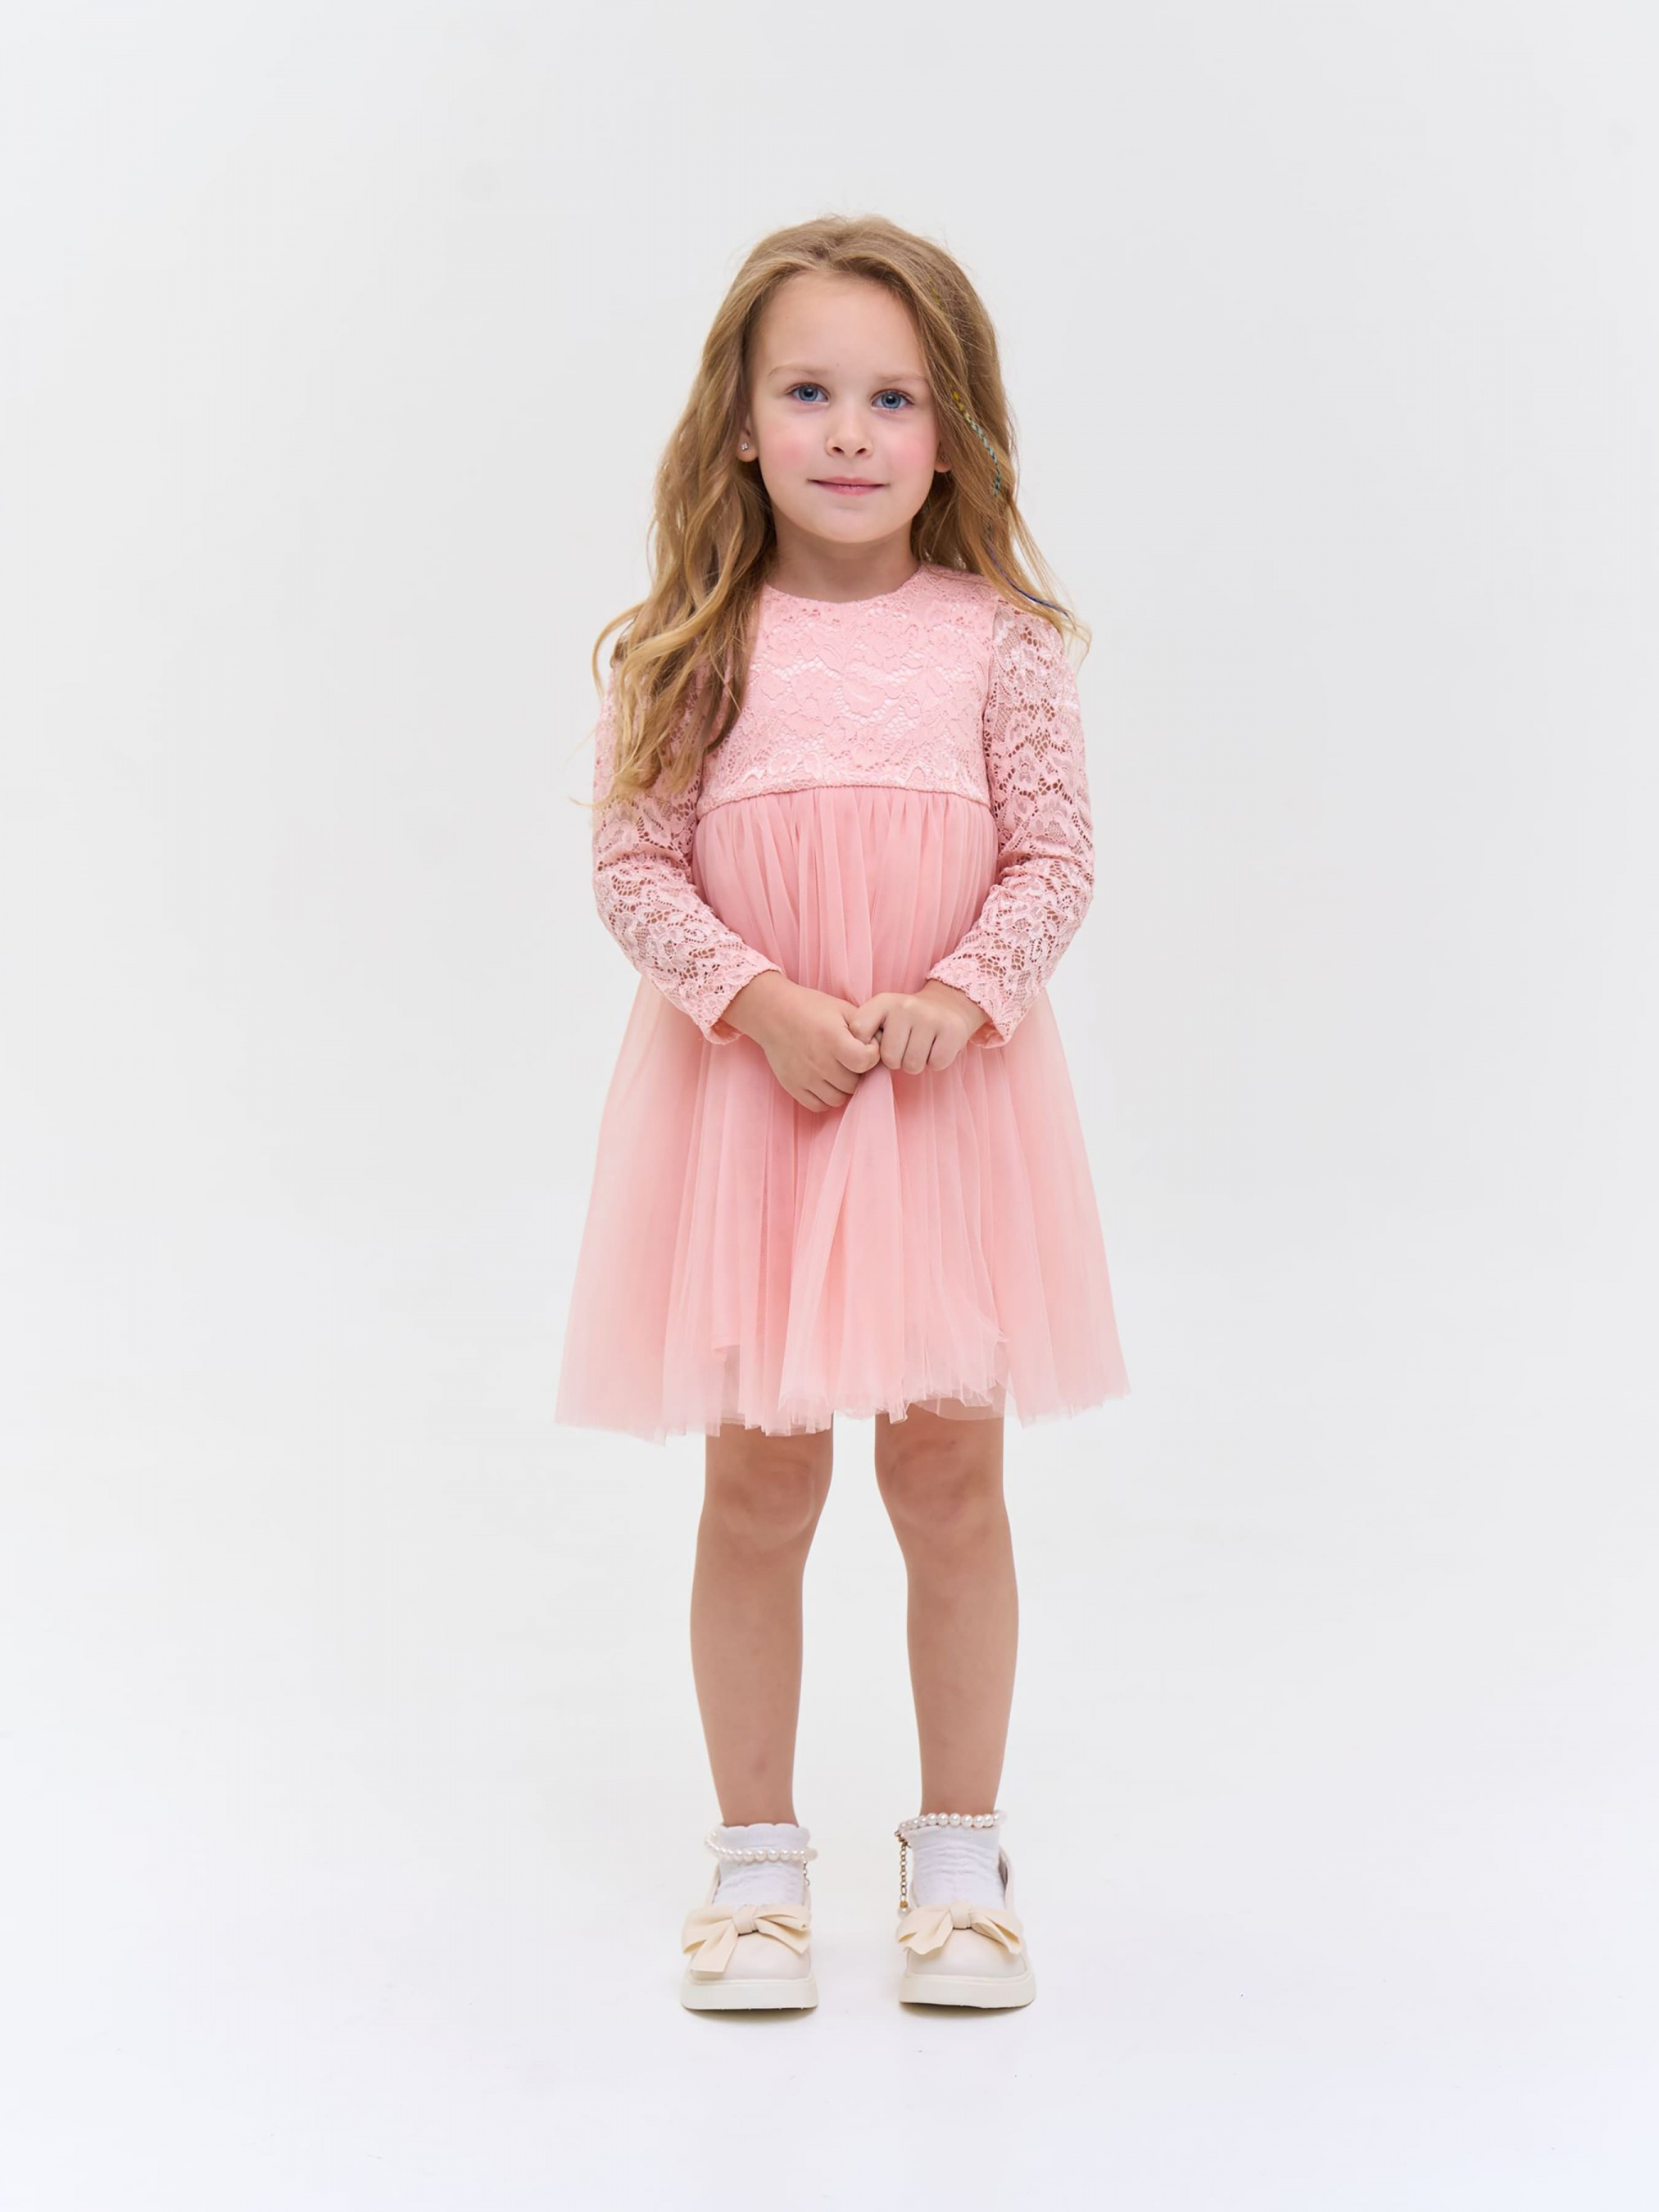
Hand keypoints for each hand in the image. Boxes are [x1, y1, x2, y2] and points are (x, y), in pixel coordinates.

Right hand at [722, 972, 882, 1111]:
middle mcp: (818, 1061)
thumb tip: (885, 1046)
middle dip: (858, 1073)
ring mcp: (804, 1077)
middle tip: (851, 1059)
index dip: (872, 1056)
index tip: (867, 1047)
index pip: (864, 1062)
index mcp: (831, 1038)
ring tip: (838, 1070)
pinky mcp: (793, 1086)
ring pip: (838, 1098)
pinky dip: (826, 1097)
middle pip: (853, 1084)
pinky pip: (819, 1105)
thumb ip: (865, 1027)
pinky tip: (825, 1081)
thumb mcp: (841, 1008)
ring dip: (843, 1087)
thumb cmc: (811, 1008)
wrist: (772, 1014)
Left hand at [845, 980, 989, 1073]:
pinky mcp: (951, 1030)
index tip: (876, 1046)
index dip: (864, 1047)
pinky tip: (935, 1047)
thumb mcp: (882, 1017)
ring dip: (915, 1063)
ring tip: (920, 1047)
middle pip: (890, 1057)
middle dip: (897, 1060)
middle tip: (906, 1046)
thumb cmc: (906, 1021)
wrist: (948, 1005)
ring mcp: (929, 1017)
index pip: (858, 1030)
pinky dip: (935, 1062)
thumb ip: (866, 1033)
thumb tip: (859, 1059)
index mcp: (883, 1002)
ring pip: (912, 1065)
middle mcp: (905, 1006)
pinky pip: (935, 1064)